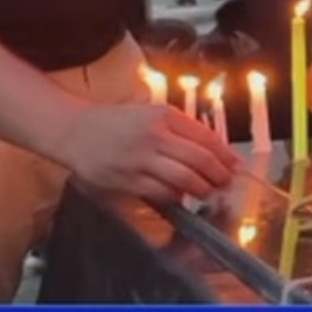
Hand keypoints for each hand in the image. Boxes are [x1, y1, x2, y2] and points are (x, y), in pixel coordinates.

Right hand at [52, 103, 238, 205]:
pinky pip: (161, 193)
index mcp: (163, 116)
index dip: (226, 155)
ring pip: (184, 179)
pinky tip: (182, 196)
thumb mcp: (152, 114)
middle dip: (219, 175)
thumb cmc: (118, 123)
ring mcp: (139, 159)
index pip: (206, 138)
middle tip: (226, 182)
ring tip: (208, 191)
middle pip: (200, 160)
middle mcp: (153, 136)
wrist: (76, 131)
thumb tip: (215, 152)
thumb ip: (182, 130)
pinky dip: (177, 197)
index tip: (235, 165)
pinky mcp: (127, 180)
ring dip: (202, 189)